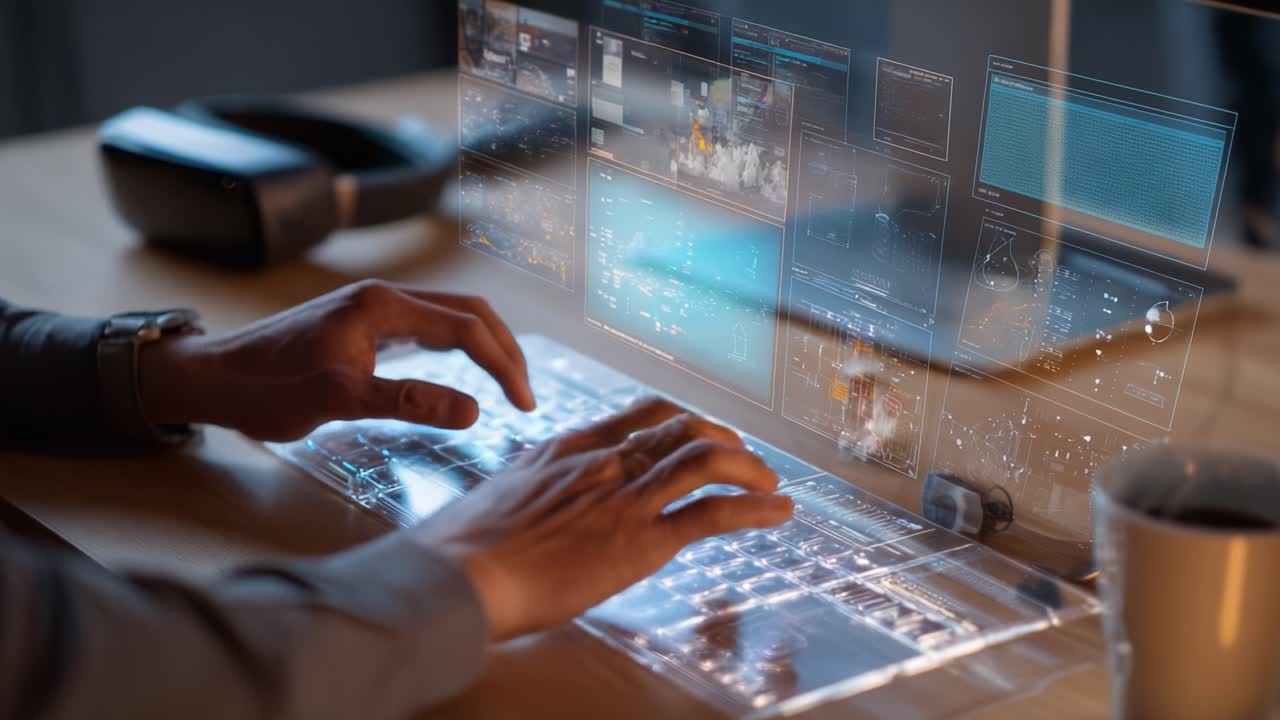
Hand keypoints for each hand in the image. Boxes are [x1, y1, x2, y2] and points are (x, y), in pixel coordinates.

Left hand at [138, 280, 535, 441]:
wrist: (211, 379)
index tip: (523, 406)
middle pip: (467, 312)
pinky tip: (460, 371)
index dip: (502, 366)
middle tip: (525, 396)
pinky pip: (427, 327)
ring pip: (449, 317)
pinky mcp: (362, 325)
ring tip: (506, 383)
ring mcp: (371, 309)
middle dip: (504, 351)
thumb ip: (408, 401)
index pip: (466, 328)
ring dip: (484, 346)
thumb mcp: (338, 399)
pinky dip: (458, 347)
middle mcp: (383, 298)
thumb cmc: (267, 389)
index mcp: (382, 306)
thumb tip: (474, 410)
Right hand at [410, 398, 793, 641]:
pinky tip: (778, 513)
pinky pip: (712, 512)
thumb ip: (535, 486)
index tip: (704, 432)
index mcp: (572, 448)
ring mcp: (625, 498)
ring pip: (707, 459)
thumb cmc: (465, 548)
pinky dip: (755, 508)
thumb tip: (538, 495)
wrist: (457, 574)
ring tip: (771, 486)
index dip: (685, 420)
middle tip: (747, 461)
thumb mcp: (503, 494)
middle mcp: (605, 462)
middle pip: (685, 429)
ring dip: (751, 470)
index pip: (644, 414)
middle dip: (727, 440)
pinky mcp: (640, 540)